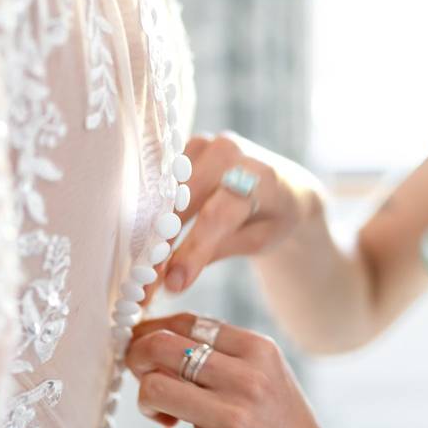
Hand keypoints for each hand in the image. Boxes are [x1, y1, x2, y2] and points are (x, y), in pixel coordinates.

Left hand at [125, 313, 350, 427]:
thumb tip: (157, 338)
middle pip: (160, 347)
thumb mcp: (268, 376)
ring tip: (167, 416)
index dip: (153, 331)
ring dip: (147, 404)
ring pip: (152, 389)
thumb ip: (224, 354)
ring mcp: (233, 419)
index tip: (142, 347)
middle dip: (137, 359)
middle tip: (143, 378)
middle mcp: (247, 379)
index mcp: (259, 350)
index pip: (186, 321)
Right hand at [149, 132, 323, 298]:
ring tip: (143, 264)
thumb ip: (214, 253)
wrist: (285, 185)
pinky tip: (147, 236)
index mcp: (260, 178)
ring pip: (167, 191)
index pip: (217, 216)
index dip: (192, 251)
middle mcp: (231, 153)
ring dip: (151, 227)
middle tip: (144, 282)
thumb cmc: (273, 218)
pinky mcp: (190, 146)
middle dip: (161, 244)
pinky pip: (164, 181)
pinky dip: (153, 209)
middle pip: (183, 202)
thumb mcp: (256, 242)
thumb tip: (170, 279)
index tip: (172, 283)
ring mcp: (207, 144)